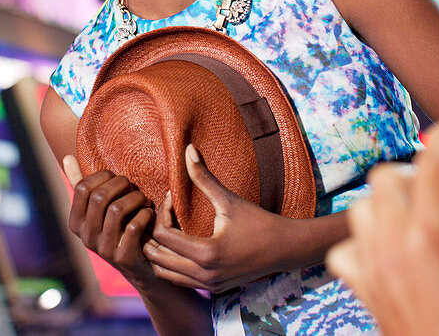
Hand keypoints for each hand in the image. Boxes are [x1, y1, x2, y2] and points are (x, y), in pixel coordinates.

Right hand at [63, 156, 156, 288]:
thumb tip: (68, 157)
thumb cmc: (120, 228)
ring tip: (143, 199)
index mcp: (75, 222)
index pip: (82, 188)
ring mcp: (103, 249)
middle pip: (100, 197)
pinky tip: (148, 214)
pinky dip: (145, 215)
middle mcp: (85, 237)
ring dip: (136, 198)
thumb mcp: (100, 209)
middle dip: (121, 185)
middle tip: (133, 187)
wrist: (141, 266)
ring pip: (117, 210)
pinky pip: (133, 226)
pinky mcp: (123, 258)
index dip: (102, 176)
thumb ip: (83, 185)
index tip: (116, 178)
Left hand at [143, 144, 286, 291]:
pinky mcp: (213, 289)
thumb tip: (188, 150)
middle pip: (157, 257)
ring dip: (159, 251)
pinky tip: (178, 243)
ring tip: (167, 228)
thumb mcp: (229, 200)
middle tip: (163, 214)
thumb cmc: (259, 222)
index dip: (162, 213)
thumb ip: (204, 177)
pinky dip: (171, 264)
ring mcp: (209, 285)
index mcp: (206, 253)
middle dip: (153, 234)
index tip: (172, 199)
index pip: (163, 235)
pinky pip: (179, 280)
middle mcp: (205, 274)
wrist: (285, 248)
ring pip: (165, 273)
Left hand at [326, 115, 438, 335]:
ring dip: (385, 205)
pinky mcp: (361, 286)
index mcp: (432, 236)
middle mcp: (393, 243)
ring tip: (414, 220)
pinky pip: (344, 249)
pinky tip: (386, 253)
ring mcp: (372, 264)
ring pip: (359, 208)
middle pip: (385, 177)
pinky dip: (361, 244)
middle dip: (412, 176)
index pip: (433, 167)